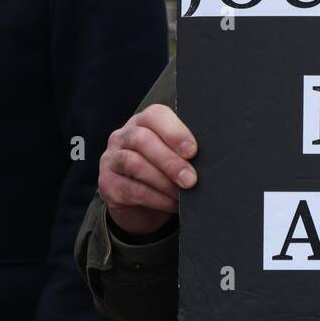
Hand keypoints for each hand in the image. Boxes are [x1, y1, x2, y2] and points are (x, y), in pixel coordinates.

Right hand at [98, 104, 197, 236]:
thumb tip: (213, 156)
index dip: (174, 132)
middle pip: (143, 140)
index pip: (155, 116)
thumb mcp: (174, 156)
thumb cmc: (164, 172)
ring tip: (182, 195)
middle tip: (191, 179)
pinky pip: (130, 189)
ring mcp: (111, 159)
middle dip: (170, 161)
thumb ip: (185, 150)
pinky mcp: (107, 184)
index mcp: (143, 121)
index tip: (193, 151)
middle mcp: (123, 135)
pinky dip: (155, 198)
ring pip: (135, 164)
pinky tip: (170, 204)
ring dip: (163, 181)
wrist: (140, 204)